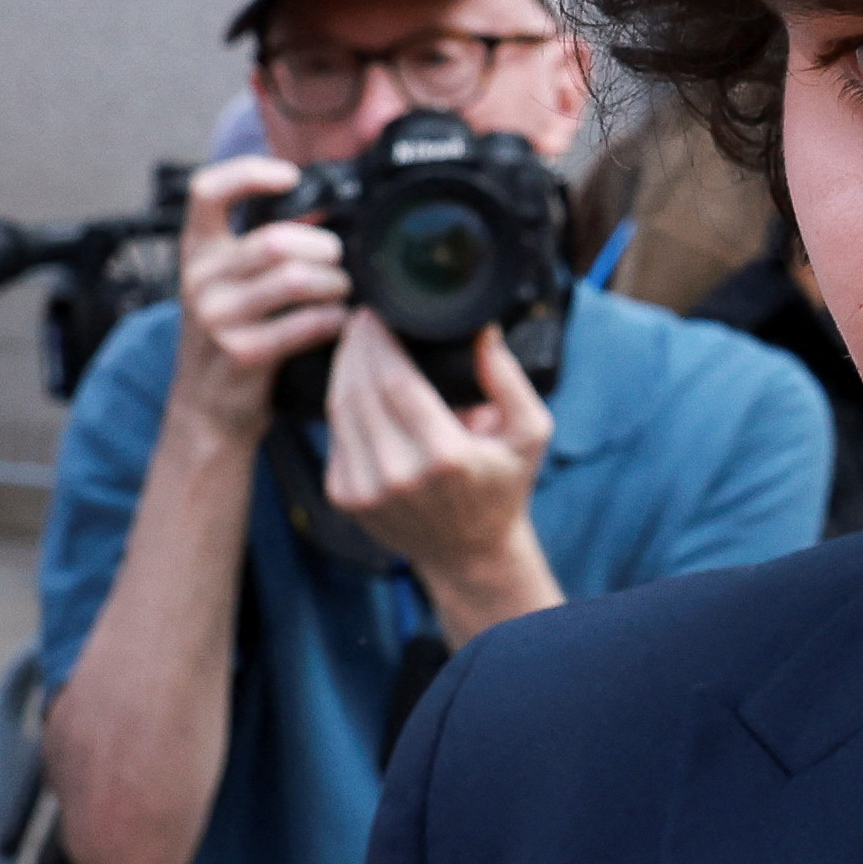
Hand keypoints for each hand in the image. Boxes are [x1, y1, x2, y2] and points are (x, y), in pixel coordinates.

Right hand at [168, 155, 348, 437]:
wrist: (206, 409)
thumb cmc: (229, 335)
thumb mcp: (228, 283)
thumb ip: (259, 246)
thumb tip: (322, 210)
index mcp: (197, 251)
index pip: (208, 190)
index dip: (251, 172)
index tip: (289, 177)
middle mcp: (200, 279)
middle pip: (277, 240)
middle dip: (324, 248)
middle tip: (337, 261)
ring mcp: (217, 318)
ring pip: (296, 279)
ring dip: (334, 284)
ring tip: (340, 291)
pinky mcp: (242, 353)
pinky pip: (305, 323)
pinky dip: (333, 319)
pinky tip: (337, 322)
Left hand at [325, 314, 559, 636]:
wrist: (469, 552)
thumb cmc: (502, 484)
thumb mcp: (529, 432)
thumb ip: (508, 379)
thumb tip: (482, 330)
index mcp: (445, 455)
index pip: (395, 381)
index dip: (378, 339)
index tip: (376, 311)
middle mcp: (400, 475)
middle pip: (359, 389)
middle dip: (355, 345)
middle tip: (360, 317)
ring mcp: (366, 491)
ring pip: (337, 409)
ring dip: (341, 368)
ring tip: (353, 340)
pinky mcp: (345, 498)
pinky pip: (333, 434)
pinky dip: (339, 402)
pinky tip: (350, 380)